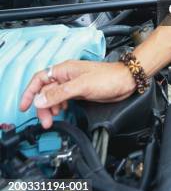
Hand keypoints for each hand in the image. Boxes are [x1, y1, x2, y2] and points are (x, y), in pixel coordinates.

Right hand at [20, 60, 135, 128]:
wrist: (126, 81)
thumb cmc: (108, 78)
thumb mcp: (81, 86)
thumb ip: (60, 93)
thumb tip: (40, 99)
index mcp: (65, 69)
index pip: (40, 79)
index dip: (30, 92)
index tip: (24, 106)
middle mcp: (67, 75)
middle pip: (45, 90)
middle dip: (42, 105)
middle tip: (45, 121)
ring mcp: (73, 84)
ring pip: (53, 96)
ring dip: (50, 108)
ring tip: (53, 118)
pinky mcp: (79, 91)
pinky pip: (62, 99)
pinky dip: (59, 107)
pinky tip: (61, 111)